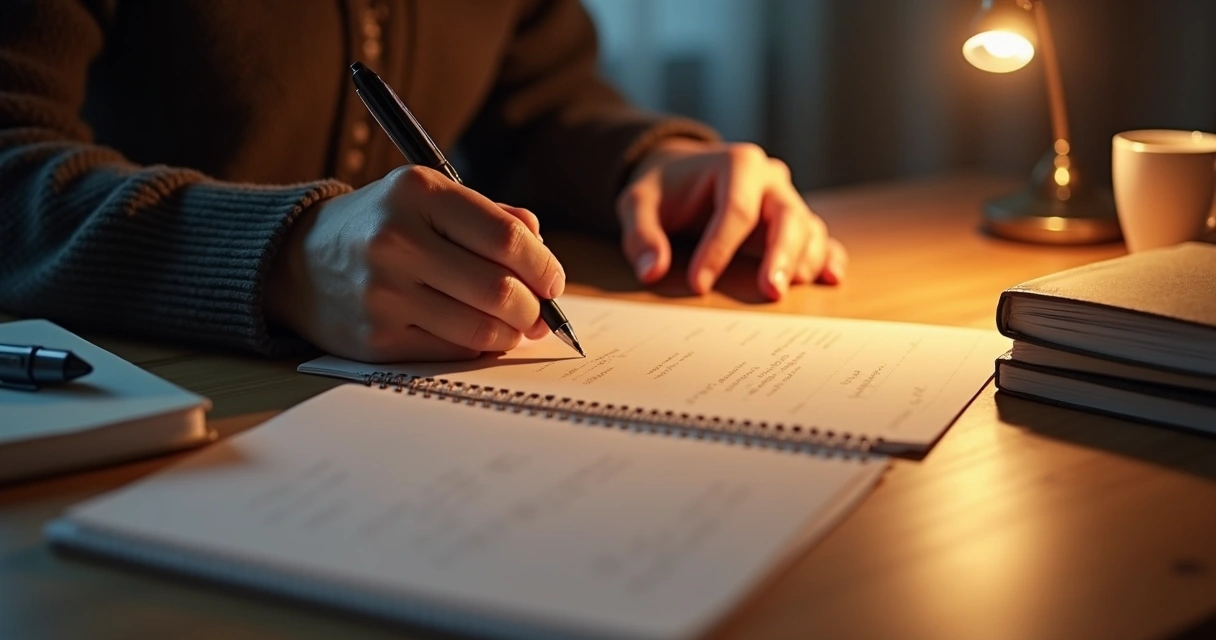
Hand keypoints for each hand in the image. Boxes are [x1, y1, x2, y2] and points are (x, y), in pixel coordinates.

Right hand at [266, 166, 562, 362]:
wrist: (298, 261)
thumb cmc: (383, 225)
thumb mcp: (430, 198)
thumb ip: (492, 217)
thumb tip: (542, 252)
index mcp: (417, 193)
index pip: (505, 238)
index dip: (543, 267)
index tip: (553, 281)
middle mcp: (396, 240)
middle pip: (498, 290)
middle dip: (533, 308)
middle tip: (540, 313)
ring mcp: (382, 293)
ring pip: (480, 329)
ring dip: (511, 333)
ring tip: (515, 326)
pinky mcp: (375, 338)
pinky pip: (451, 352)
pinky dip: (478, 348)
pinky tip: (480, 336)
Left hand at [617, 139, 845, 299]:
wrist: (684, 173)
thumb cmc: (665, 190)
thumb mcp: (639, 204)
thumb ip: (642, 235)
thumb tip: (652, 270)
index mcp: (736, 163)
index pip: (734, 210)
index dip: (718, 249)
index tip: (698, 283)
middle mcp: (770, 178)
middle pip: (786, 216)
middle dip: (780, 256)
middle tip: (770, 292)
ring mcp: (786, 198)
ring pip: (807, 228)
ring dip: (802, 261)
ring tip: (786, 291)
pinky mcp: (794, 220)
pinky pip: (818, 237)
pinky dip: (826, 257)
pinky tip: (828, 278)